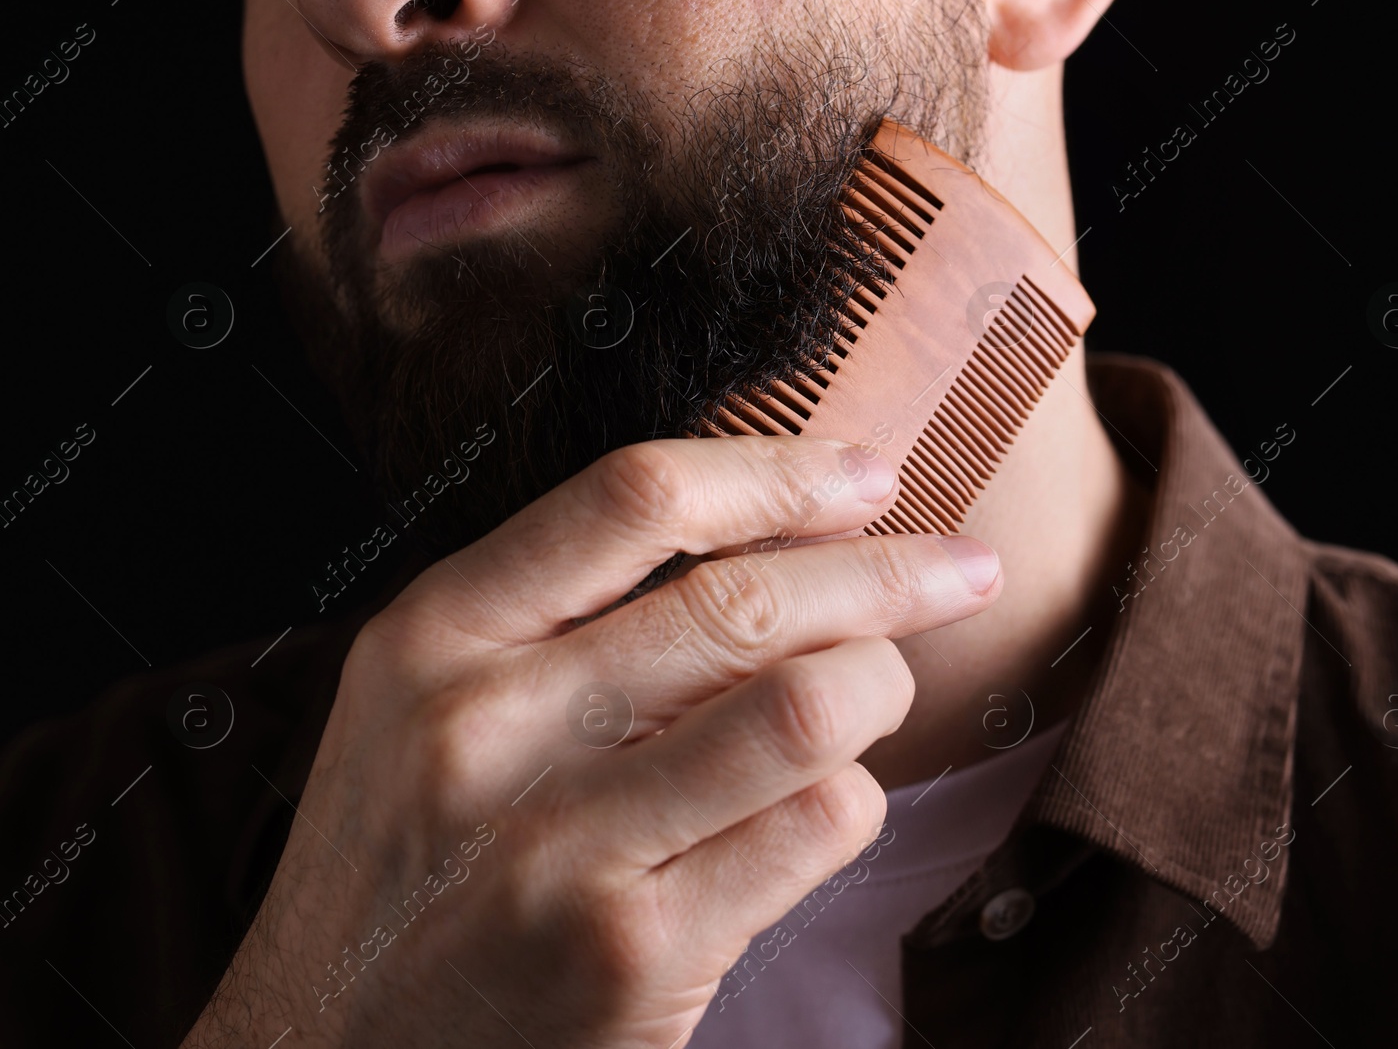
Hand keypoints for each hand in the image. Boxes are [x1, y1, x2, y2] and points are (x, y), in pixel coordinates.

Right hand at [183, 434, 1001, 1047]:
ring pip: (808, 707)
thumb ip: (558, 617)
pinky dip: (851, 801)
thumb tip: (775, 533)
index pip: (635, 498)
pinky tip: (822, 806)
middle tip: (962, 568)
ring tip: (883, 691)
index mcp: (434, 636)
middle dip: (892, 573)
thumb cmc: (406, 865)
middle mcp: (488, 727)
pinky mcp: (631, 953)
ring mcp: (559, 847)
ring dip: (881, 686)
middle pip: (746, 601)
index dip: (780, 471)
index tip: (868, 476)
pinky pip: (815, 827)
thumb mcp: (426, 707)